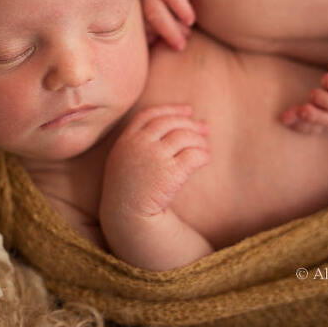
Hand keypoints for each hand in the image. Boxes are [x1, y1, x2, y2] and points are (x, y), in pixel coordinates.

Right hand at [101, 104, 209, 218]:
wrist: (126, 217)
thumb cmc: (127, 191)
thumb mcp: (122, 160)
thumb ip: (137, 142)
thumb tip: (169, 126)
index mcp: (126, 140)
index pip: (151, 114)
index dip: (172, 110)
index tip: (188, 110)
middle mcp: (140, 144)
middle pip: (171, 122)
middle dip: (190, 123)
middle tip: (204, 128)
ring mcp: (155, 157)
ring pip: (185, 136)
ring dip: (199, 140)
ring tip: (205, 148)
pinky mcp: (171, 173)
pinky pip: (194, 155)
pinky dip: (203, 155)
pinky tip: (205, 159)